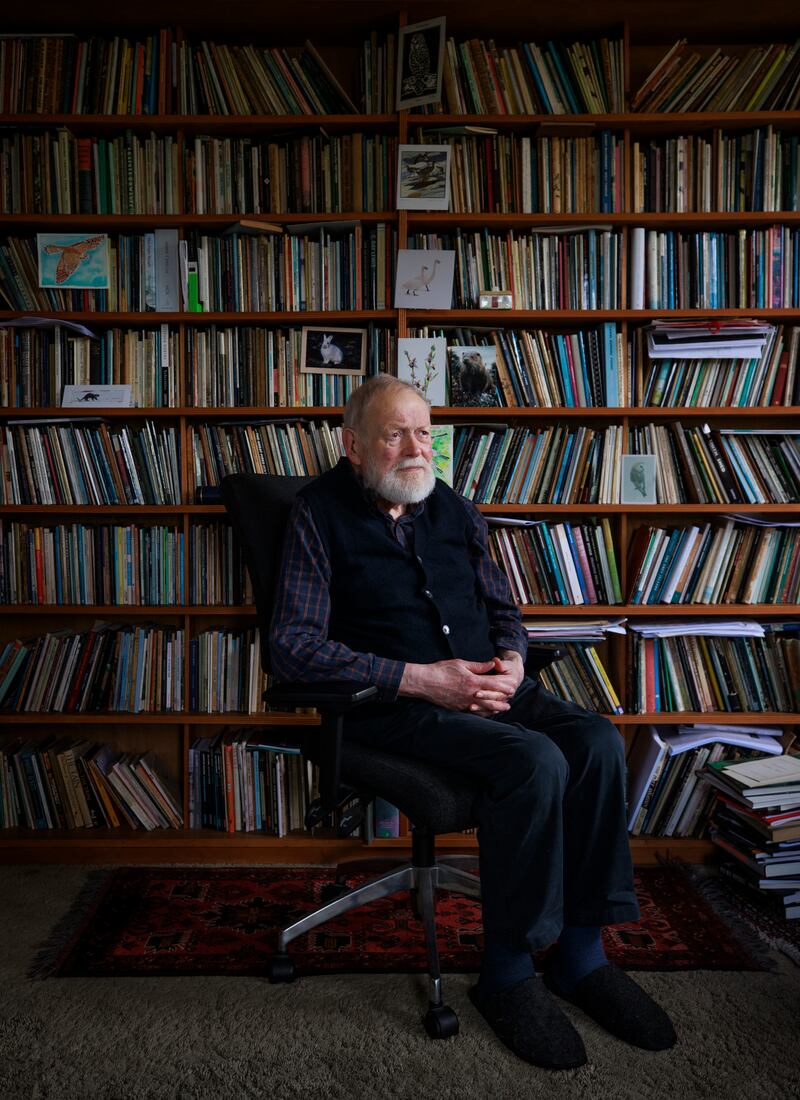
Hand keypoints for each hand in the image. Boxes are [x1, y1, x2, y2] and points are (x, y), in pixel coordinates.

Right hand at [399, 657, 516, 714]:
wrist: (425, 682)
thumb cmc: (441, 670)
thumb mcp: (460, 664)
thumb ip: (478, 666)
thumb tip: (492, 664)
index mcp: (472, 681)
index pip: (493, 685)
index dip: (504, 686)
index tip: (512, 687)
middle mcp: (470, 694)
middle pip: (491, 699)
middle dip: (502, 700)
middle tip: (511, 700)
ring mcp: (464, 703)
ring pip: (484, 708)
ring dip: (495, 708)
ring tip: (504, 708)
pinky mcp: (458, 708)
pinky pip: (474, 712)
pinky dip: (483, 712)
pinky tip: (487, 712)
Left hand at [469, 652, 524, 715]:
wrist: (513, 676)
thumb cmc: (506, 668)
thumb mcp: (504, 664)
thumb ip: (499, 664)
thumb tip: (495, 661)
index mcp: (511, 682)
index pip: (497, 683)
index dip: (486, 683)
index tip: (475, 683)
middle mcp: (509, 693)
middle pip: (495, 696)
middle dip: (484, 696)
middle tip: (473, 695)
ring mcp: (504, 701)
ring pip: (493, 706)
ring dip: (481, 707)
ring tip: (470, 707)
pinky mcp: (499, 706)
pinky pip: (490, 712)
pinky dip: (482, 712)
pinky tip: (472, 712)